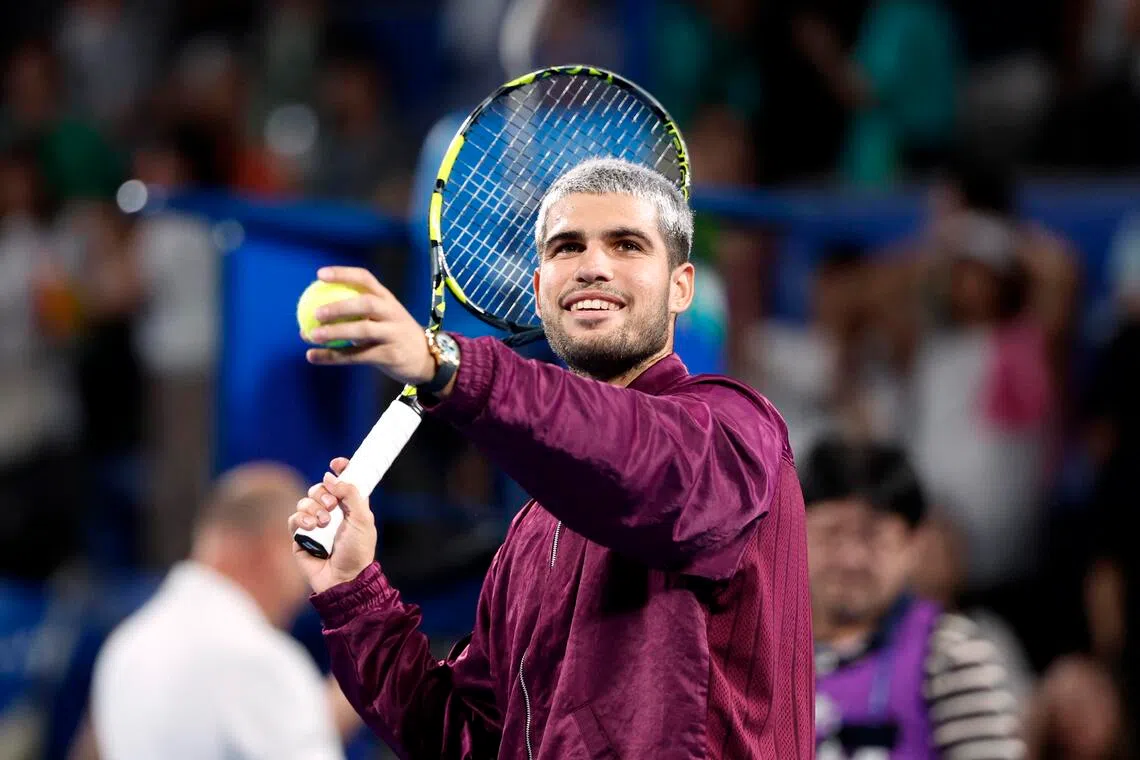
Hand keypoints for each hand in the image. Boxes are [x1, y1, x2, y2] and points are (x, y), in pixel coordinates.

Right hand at [289, 457, 377, 593]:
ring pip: (305, 501)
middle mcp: (331, 513)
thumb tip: (332, 477)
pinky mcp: (300, 536)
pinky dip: (301, 519)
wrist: (343, 579)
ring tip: (323, 523)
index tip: (336, 463)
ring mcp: (314, 524)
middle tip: (331, 504)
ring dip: (313, 508)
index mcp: (349, 507)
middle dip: (322, 492)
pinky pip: (294, 518)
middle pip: (319, 488)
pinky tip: (311, 528)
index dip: (340, 469)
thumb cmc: (358, 552)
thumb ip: (351, 494)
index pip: (343, 482)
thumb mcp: (362, 519)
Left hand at [304, 267, 435, 386]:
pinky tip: (313, 356)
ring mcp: (393, 334)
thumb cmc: (393, 335)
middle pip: (367, 304)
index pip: (366, 279)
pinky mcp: (391, 355)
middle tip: (316, 312)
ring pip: (363, 331)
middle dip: (340, 306)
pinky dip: (333, 357)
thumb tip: (311, 313)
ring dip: (335, 332)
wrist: (425, 359)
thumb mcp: (381, 318)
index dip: (343, 274)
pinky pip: (358, 356)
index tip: (320, 275)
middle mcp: (392, 313)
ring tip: (311, 335)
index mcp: (387, 299)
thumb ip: (354, 314)